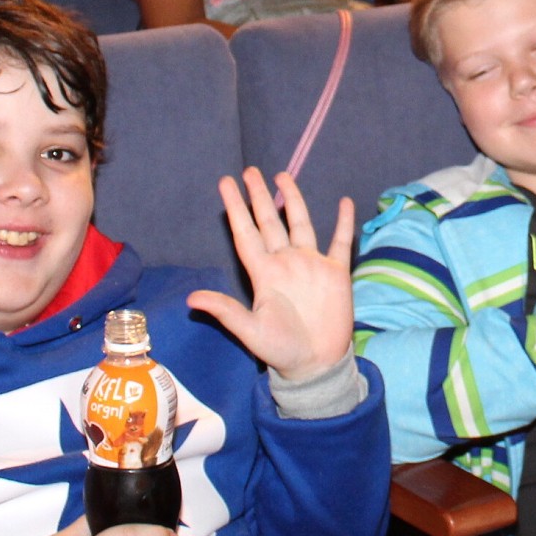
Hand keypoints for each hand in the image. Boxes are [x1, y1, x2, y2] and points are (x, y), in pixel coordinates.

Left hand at [187, 168, 354, 384]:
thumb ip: (225, 311)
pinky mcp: (335, 272)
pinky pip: (339, 241)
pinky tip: (344, 202)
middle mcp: (285, 262)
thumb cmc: (281, 350)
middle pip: (270, 221)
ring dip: (293, 200)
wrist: (317, 364)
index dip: (235, 208)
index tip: (225, 183)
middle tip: (250, 171)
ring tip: (283, 176)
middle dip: (259, 196)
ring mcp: (311, 265)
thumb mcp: (251, 331)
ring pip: (300, 223)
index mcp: (264, 273)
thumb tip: (191, 299)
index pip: (246, 232)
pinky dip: (343, 222)